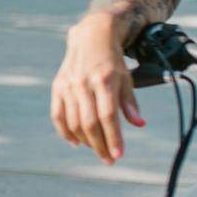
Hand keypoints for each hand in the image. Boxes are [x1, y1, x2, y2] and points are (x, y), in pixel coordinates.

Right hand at [51, 14, 145, 164]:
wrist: (91, 37)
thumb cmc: (112, 61)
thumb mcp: (126, 78)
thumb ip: (130, 102)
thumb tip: (139, 124)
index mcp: (104, 80)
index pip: (108, 116)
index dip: (113, 137)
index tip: (118, 155)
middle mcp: (84, 83)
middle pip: (90, 123)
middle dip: (100, 145)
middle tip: (109, 159)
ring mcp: (69, 85)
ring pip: (74, 122)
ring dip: (86, 141)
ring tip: (98, 149)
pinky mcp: (58, 87)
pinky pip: (58, 115)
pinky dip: (65, 132)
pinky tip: (76, 142)